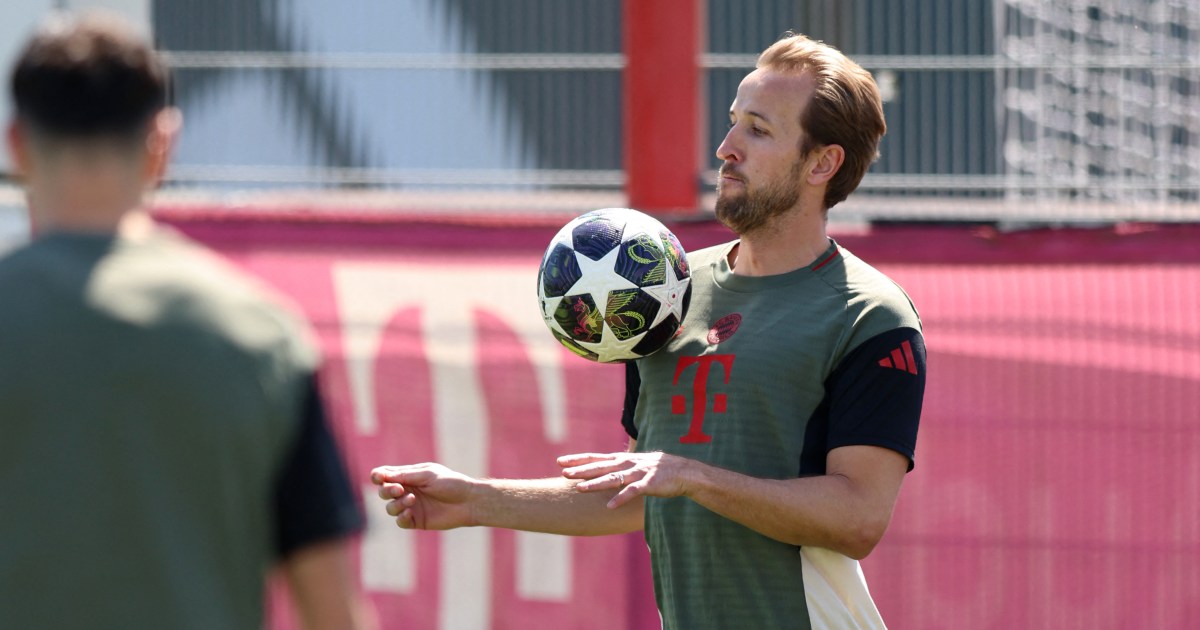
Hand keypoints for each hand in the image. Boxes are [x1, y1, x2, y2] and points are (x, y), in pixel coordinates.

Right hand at [370, 463, 477, 529]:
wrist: (468, 501)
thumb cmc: (450, 483)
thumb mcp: (427, 475)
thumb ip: (405, 475)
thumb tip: (382, 475)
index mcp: (408, 476)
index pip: (385, 476)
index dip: (378, 476)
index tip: (379, 478)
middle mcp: (407, 491)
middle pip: (383, 492)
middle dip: (387, 490)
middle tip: (399, 489)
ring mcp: (411, 506)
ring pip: (390, 508)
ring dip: (396, 504)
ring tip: (412, 499)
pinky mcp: (416, 521)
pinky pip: (400, 522)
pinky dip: (401, 517)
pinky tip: (409, 512)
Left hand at [558, 451, 692, 508]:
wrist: (684, 471)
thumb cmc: (657, 470)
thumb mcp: (635, 465)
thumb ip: (619, 467)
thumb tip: (602, 471)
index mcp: (622, 459)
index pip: (596, 457)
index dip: (578, 459)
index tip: (560, 461)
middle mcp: (627, 464)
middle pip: (600, 466)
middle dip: (581, 470)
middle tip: (563, 473)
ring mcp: (638, 473)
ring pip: (613, 478)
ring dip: (596, 484)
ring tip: (580, 489)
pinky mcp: (649, 484)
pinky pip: (632, 492)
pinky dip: (621, 498)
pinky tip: (610, 506)